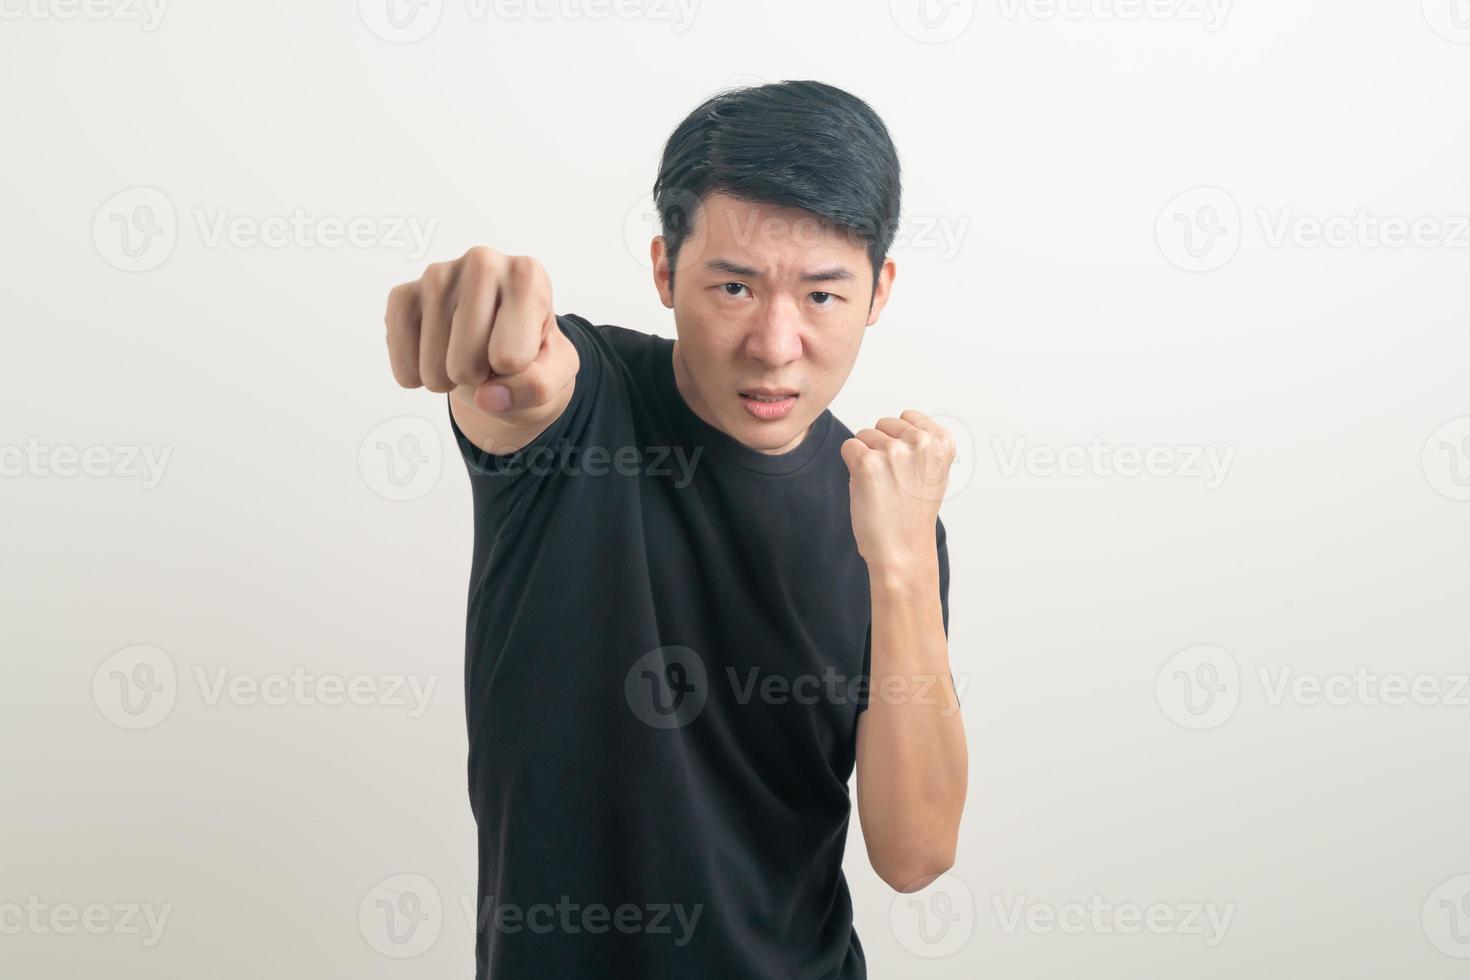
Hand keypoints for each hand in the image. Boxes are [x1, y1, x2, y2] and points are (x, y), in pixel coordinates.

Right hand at [384, 246, 575, 417]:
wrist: (498, 343)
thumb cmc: (530, 348)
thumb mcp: (557, 371)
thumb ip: (538, 386)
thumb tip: (487, 397)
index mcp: (528, 276)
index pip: (510, 358)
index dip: (514, 374)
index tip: (521, 351)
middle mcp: (482, 263)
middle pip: (466, 365)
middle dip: (479, 378)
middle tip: (489, 358)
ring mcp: (438, 275)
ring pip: (434, 369)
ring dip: (449, 380)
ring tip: (466, 353)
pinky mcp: (403, 294)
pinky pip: (404, 361)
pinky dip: (418, 375)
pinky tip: (437, 354)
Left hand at [841, 410, 954, 573]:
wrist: (903, 550)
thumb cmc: (914, 514)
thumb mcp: (934, 473)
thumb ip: (923, 444)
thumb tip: (902, 421)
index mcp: (942, 442)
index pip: (909, 417)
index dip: (901, 440)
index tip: (908, 466)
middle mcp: (921, 442)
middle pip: (884, 424)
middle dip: (882, 446)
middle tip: (893, 480)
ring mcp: (894, 452)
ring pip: (865, 435)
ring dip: (867, 457)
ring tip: (882, 486)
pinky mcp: (867, 463)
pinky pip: (848, 446)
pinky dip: (852, 465)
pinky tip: (867, 486)